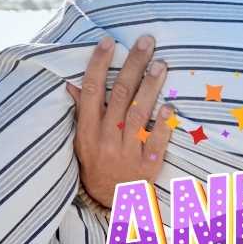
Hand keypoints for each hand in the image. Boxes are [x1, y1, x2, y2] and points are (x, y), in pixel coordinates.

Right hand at [65, 34, 173, 207]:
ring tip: (161, 64)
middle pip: (120, 96)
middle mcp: (105, 139)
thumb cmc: (97, 162)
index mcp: (87, 130)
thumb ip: (82, 111)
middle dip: (133, 66)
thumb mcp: (82, 139)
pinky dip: (163, 124)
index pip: (91, 91)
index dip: (99, 65)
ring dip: (150, 87)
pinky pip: (155, 141)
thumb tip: (72, 84)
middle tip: (147, 42)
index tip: (109, 41)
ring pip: (138, 114)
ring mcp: (126, 152)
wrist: (110, 202)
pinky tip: (170, 106)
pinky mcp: (147, 165)